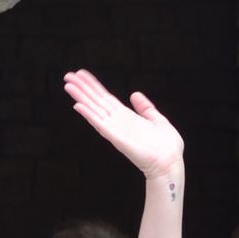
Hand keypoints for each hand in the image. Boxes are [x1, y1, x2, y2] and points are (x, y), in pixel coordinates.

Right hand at [66, 69, 184, 182]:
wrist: (171, 163)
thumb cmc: (167, 147)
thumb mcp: (157, 120)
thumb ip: (146, 108)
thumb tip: (135, 94)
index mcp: (126, 117)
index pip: (105, 98)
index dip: (93, 85)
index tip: (81, 74)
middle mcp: (118, 122)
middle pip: (96, 101)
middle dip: (82, 88)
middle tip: (68, 76)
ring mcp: (116, 130)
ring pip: (94, 110)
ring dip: (81, 97)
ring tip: (68, 85)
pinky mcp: (118, 139)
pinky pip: (101, 125)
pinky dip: (89, 115)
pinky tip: (78, 106)